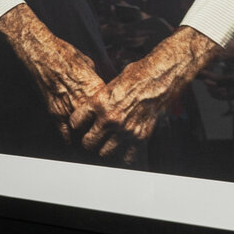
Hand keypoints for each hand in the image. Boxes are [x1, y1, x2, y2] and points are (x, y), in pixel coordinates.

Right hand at [0, 4, 105, 143]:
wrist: (41, 53)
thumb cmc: (65, 55)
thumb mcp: (89, 64)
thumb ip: (96, 81)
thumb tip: (104, 88)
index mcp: (96, 88)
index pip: (110, 111)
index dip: (113, 117)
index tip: (115, 121)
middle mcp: (83, 101)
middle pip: (98, 126)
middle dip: (103, 132)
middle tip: (107, 137)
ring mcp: (68, 108)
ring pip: (83, 133)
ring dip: (88, 137)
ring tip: (93, 142)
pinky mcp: (54, 113)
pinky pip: (66, 135)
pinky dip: (71, 140)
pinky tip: (76, 143)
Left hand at [71, 27, 221, 160]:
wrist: (158, 78)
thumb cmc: (135, 77)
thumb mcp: (109, 85)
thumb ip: (98, 101)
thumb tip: (90, 111)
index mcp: (98, 103)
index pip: (75, 123)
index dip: (77, 125)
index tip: (80, 125)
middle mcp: (109, 119)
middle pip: (88, 143)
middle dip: (88, 141)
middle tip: (92, 138)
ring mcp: (125, 130)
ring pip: (104, 153)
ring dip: (104, 149)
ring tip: (106, 144)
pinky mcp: (140, 136)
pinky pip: (127, 156)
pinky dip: (123, 156)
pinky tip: (122, 151)